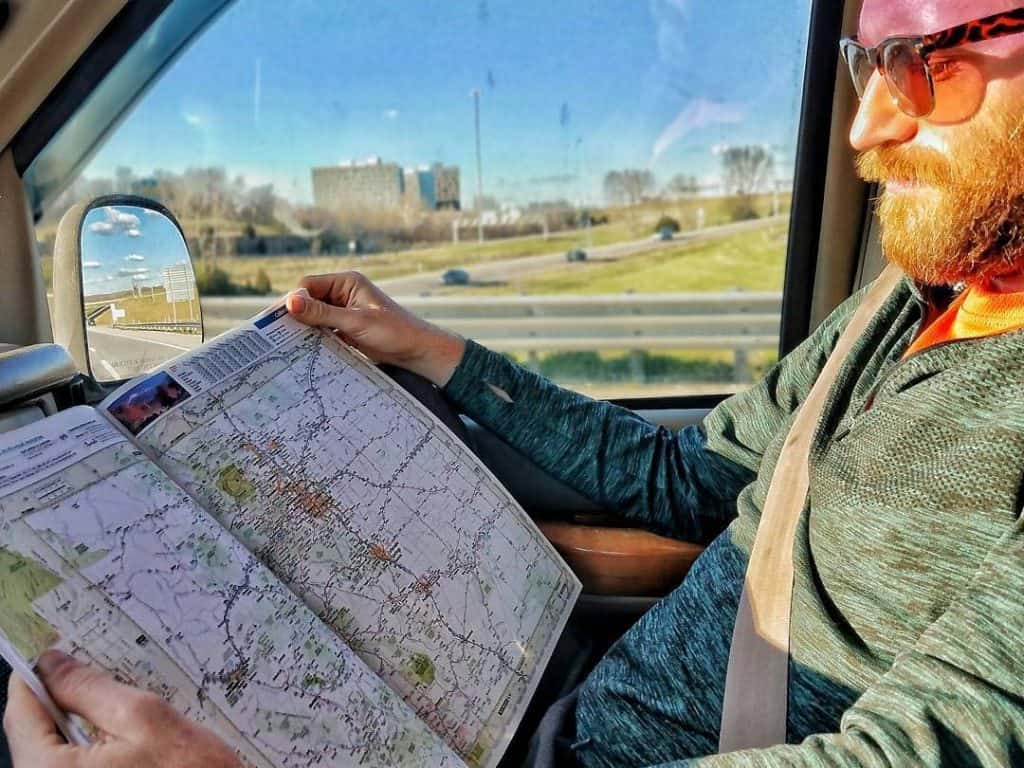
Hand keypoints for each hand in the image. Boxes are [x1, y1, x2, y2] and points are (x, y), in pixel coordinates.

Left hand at [4, 651, 241, 767]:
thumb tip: (50, 663)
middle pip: (33, 733)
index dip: (35, 676)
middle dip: (59, 699)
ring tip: (113, 703)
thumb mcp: (144, 717)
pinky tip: (117, 737)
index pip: (19, 712)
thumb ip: (89, 689)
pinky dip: (86, 747)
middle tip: (94, 670)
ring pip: (51, 751)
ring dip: (75, 723)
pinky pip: (69, 767)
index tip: (54, 650)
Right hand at [286, 272, 465, 386]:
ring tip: (289, 346)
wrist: (417, 352)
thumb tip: (290, 303)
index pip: (309, 285)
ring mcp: (344, 312)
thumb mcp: (355, 322)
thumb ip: (322, 313)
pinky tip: (305, 352)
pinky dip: (314, 339)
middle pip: (309, 301)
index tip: (281, 320)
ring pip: (314, 318)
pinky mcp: (346, 329)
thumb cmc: (393, 332)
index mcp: (347, 282)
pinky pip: (323, 331)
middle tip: (280, 336)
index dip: (295, 301)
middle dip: (297, 317)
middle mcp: (343, 294)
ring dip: (305, 330)